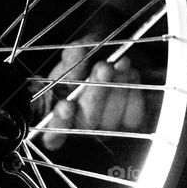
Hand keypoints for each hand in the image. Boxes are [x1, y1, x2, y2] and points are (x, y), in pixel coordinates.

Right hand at [37, 35, 145, 150]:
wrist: (118, 55)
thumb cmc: (90, 55)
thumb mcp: (78, 51)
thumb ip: (74, 55)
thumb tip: (78, 53)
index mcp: (58, 113)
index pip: (53, 135)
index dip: (59, 123)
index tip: (65, 104)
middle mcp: (80, 127)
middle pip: (87, 122)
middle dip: (95, 93)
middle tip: (103, 67)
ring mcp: (105, 129)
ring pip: (111, 118)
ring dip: (117, 86)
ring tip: (120, 61)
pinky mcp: (129, 124)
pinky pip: (132, 114)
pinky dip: (133, 90)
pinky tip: (130, 72)